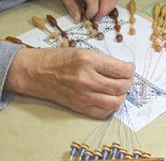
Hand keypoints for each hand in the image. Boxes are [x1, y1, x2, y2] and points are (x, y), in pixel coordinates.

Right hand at [4, 48, 134, 117]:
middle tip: (127, 79)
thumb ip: (102, 61)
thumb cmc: (57, 59)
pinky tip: (108, 99)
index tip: (130, 68)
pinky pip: (102, 112)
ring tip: (119, 90)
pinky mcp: (78, 107)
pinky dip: (110, 107)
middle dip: (129, 83)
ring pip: (115, 102)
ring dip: (121, 96)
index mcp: (88, 60)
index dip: (130, 70)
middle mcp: (86, 79)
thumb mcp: (82, 51)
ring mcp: (82, 95)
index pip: (121, 69)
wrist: (35, 72)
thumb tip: (122, 69)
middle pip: (120, 87)